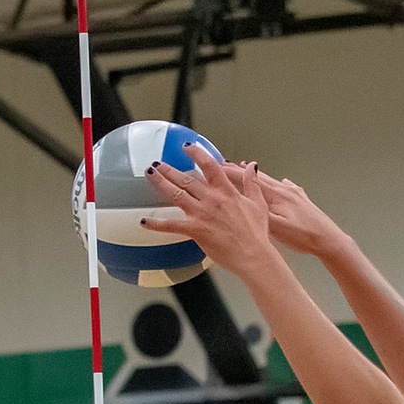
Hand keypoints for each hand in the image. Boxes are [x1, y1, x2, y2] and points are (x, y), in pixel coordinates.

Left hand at [142, 144, 277, 279]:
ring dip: (161, 182)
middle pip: (186, 178)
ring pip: (176, 194)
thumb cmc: (257, 235)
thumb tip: (252, 167)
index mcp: (227, 192)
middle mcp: (212, 199)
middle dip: (170, 169)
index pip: (209, 165)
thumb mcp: (258, 205)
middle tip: (158, 162)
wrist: (254, 256)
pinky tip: (144, 222)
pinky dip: (157, 224)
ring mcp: (202, 214)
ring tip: (150, 174)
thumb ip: (252, 184)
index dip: (196, 153)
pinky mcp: (196, 230)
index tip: (187, 147)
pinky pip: (172, 225)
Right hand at [230, 164, 351, 258]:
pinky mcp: (302, 200)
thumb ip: (259, 212)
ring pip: (271, 180)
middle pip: (258, 176)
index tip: (217, 166)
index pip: (248, 179)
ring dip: (257, 175)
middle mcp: (284, 190)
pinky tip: (281, 183)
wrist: (329, 240)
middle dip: (240, 170)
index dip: (231, 172)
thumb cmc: (305, 237)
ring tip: (247, 169)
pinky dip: (277, 183)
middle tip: (225, 164)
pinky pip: (286, 187)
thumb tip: (244, 200)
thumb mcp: (277, 228)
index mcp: (276, 196)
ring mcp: (294, 194)